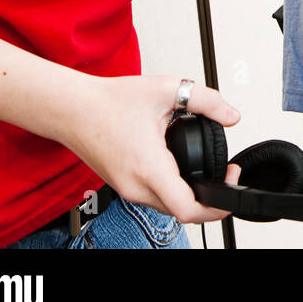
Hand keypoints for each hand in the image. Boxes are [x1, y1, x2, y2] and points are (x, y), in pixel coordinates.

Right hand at [55, 74, 242, 224]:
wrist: (71, 109)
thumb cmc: (108, 101)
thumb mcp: (167, 90)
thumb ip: (206, 101)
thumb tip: (231, 115)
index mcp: (149, 168)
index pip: (188, 209)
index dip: (217, 206)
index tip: (231, 184)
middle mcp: (136, 186)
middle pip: (182, 211)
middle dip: (210, 199)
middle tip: (225, 175)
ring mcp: (127, 189)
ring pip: (167, 206)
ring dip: (190, 194)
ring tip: (208, 171)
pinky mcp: (122, 186)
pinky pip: (154, 197)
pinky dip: (173, 188)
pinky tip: (182, 168)